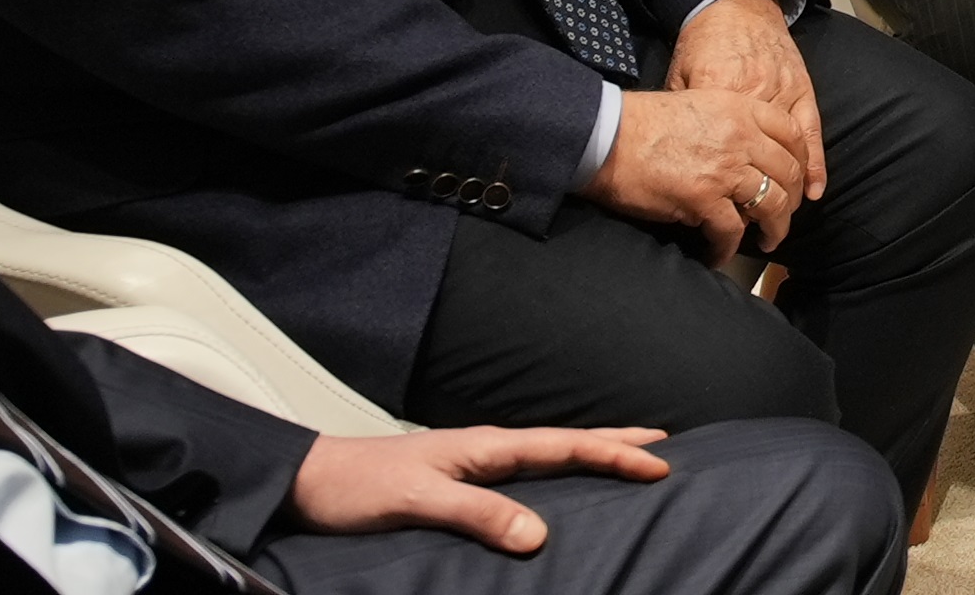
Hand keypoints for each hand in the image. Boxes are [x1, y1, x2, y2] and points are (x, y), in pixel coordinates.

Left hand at [285, 424, 668, 550]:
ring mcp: (474, 461)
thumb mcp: (419, 501)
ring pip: (548, 452)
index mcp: (485, 446)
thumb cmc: (358, 487)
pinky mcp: (460, 478)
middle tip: (665, 443)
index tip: (660, 462)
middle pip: (565, 440)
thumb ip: (479, 514)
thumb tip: (539, 535)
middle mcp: (486, 448)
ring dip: (591, 451)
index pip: (564, 446)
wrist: (310, 481)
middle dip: (616, 441)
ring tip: (626, 453)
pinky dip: (559, 469)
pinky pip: (526, 471)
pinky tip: (559, 482)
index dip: (613, 454)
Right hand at [581, 86, 810, 267]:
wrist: (609, 136)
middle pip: (788, 173)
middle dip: (792, 201)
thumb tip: (748, 154)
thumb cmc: (646, 121)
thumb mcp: (701, 103)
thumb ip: (732, 123)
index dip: (801, 161)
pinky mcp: (704, 199)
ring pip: (771, 205)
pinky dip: (728, 248)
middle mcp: (742, 137)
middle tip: (784, 216)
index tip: (798, 179)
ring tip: (768, 240)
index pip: (793, 134)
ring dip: (773, 229)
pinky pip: (731, 232)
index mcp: (742, 108)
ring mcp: (726, 169)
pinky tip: (719, 254)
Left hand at [668, 0, 823, 207]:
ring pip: (788, 154)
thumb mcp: (679, 80)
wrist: (735, 3)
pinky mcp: (802, 90)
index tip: (721, 227)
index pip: (725, 161)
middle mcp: (755, 102)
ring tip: (782, 221)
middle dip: (760, 206)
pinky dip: (814, 162)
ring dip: (787, 191)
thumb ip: (683, 117)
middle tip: (756, 235)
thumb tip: (675, 158)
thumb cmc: (700, 42)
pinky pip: (811, 132)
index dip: (725, 198)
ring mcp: (783, 96)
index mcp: (721, 101)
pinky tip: (815, 190)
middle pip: (760, 165)